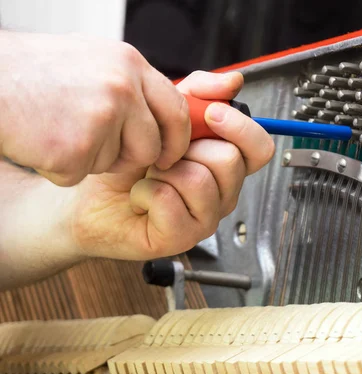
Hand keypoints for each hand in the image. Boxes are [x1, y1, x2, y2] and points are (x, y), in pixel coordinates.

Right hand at [0, 31, 190, 185]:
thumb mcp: (95, 61)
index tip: (169, 155)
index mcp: (129, 64)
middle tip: (103, 151)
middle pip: (151, 146)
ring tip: (60, 131)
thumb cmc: (33, 72)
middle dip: (132, 158)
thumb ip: (132, 84)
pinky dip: (61, 167)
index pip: (176, 110)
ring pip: (115, 163)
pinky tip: (42, 142)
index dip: (176, 140)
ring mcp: (101, 117)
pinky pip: (81, 174)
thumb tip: (163, 112)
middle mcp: (122, 88)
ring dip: (91, 159)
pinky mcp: (76, 148)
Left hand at [66, 70, 274, 260]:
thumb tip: (232, 82)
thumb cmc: (126, 159)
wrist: (88, 193)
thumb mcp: (162, 115)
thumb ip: (198, 94)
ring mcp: (205, 218)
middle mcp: (221, 193)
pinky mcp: (180, 237)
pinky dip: (145, 192)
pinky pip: (170, 202)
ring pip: (200, 180)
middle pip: (230, 161)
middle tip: (165, 155)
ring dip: (164, 171)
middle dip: (188, 148)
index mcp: (224, 165)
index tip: (212, 113)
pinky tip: (140, 197)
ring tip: (150, 176)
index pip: (259, 148)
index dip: (241, 128)